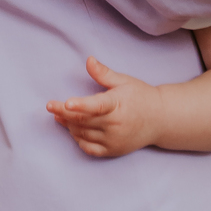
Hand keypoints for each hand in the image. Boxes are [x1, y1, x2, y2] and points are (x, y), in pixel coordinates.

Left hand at [46, 56, 162, 158]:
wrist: (159, 119)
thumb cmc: (140, 96)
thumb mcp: (123, 80)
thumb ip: (103, 73)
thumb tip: (88, 60)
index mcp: (117, 104)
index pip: (95, 106)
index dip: (79, 105)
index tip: (65, 103)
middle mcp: (115, 124)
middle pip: (83, 121)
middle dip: (64, 113)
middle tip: (50, 106)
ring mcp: (113, 140)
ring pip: (84, 134)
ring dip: (68, 125)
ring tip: (58, 115)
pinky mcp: (113, 150)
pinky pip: (90, 148)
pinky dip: (78, 140)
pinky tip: (72, 131)